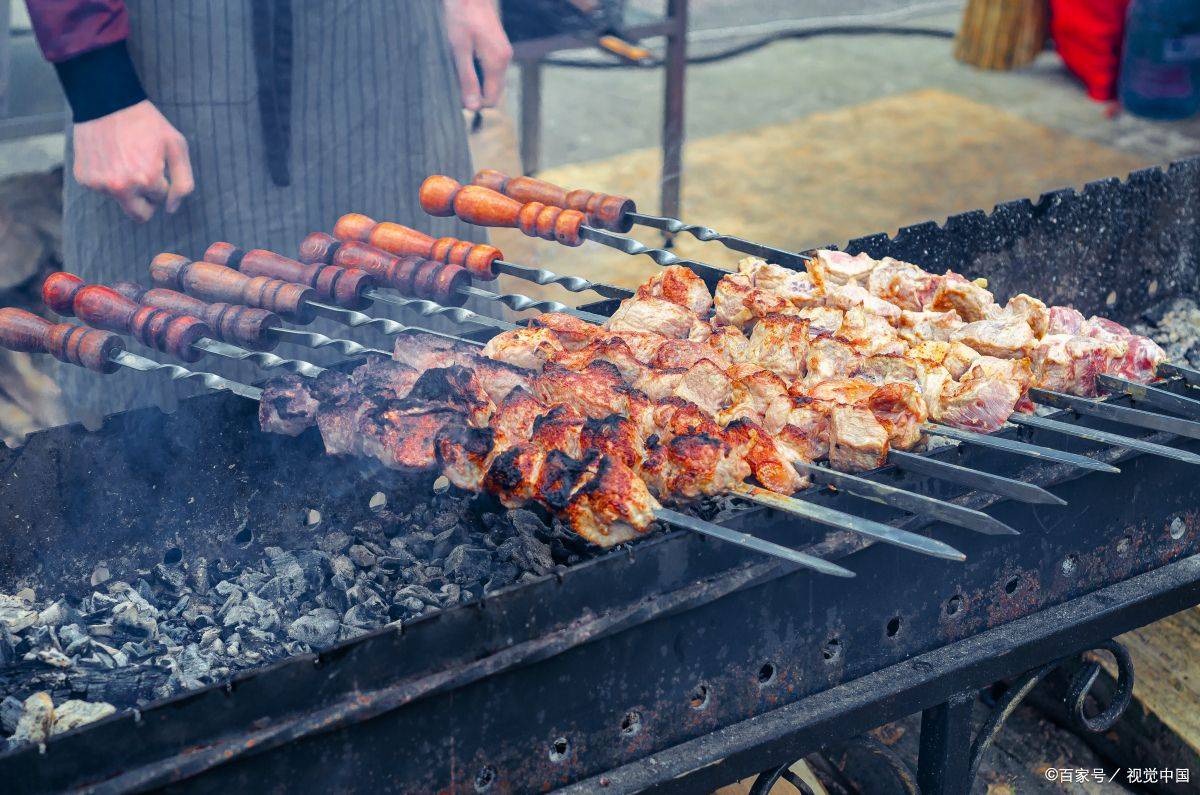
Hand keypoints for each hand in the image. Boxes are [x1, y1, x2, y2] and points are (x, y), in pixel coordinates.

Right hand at [71, 100, 194, 222]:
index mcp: (147, 180)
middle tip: (145, 177)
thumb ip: (183, 183)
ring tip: (123, 157)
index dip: (160, 181)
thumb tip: (171, 209)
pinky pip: (102, 189)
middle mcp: (121, 186)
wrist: (106, 100)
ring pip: (120, 200)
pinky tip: (108, 156)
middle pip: (140, 216)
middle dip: (146, 202)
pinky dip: (107, 177)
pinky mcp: (84, 179)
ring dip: (125, 187)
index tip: (155, 163)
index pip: (160, 199)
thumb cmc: (146, 123)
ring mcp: (99, 184)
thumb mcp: (176, 146)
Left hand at [443, 0, 512, 110]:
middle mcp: (505, 60)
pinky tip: (466, 57)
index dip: (474, 102)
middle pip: (493, 92)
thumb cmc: (461, 17)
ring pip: (492, 81)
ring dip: (476, 80)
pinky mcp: (499, 48)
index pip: (491, 100)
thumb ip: (467, 79)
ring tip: (459, 65)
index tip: (457, 93)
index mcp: (497, 63)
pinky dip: (479, 70)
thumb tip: (472, 108)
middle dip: (475, 92)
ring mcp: (504, 53)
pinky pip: (491, 69)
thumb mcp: (459, 49)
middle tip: (456, 79)